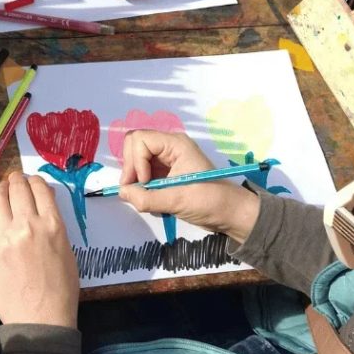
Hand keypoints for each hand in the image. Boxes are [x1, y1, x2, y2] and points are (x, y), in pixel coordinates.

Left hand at [0, 173, 78, 327]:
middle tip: (15, 180)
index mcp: (53, 225)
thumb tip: (44, 200)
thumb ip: (54, 223)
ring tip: (2, 190)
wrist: (40, 319)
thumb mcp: (67, 250)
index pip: (40, 188)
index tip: (31, 181)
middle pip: (17, 188)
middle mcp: (28, 224)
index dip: (34, 180)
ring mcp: (5, 236)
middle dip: (16, 180)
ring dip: (0, 189)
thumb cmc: (61, 288)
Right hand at [118, 130, 259, 243]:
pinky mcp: (166, 172)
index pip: (140, 139)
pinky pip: (143, 172)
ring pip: (137, 159)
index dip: (136, 161)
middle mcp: (169, 147)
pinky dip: (141, 185)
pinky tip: (150, 198)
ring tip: (143, 196)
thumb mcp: (177, 201)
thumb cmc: (210, 201)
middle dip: (131, 167)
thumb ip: (146, 198)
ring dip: (135, 177)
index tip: (144, 183)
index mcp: (175, 144)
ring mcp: (167, 159)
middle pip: (135, 145)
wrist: (231, 214)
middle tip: (134, 190)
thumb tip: (122, 193)